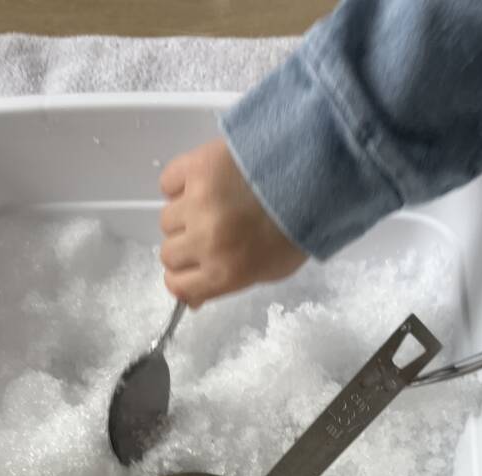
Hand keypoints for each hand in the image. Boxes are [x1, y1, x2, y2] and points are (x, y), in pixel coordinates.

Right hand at [159, 139, 306, 307]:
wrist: (314, 175)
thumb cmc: (295, 229)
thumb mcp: (270, 271)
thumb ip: (227, 285)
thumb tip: (193, 301)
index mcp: (225, 272)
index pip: (177, 285)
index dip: (181, 279)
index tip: (191, 269)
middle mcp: (205, 241)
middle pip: (168, 253)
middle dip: (186, 246)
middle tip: (208, 233)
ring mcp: (197, 203)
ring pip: (167, 218)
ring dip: (184, 214)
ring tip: (213, 204)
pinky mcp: (195, 168)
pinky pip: (169, 183)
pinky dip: (180, 184)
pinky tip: (205, 183)